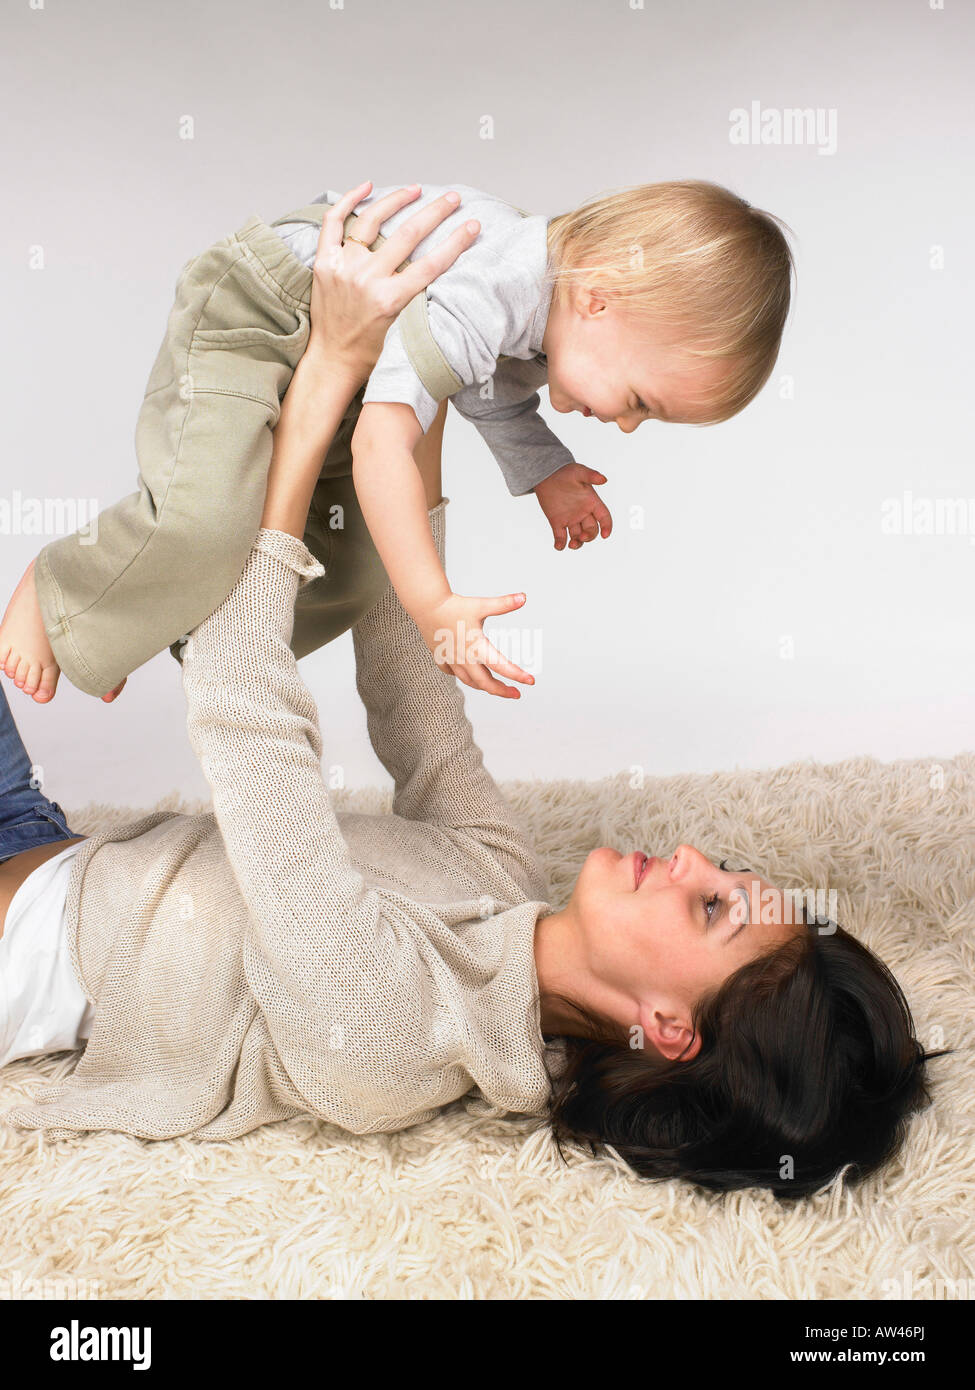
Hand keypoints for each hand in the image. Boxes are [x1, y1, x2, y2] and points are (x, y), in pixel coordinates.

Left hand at [304, 181, 479, 386]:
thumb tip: (438, 271)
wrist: (332, 361)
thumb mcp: (401, 329)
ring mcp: (344, 267)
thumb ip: (416, 300)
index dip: (456, 242)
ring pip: (373, 220)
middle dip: (435, 212)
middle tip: (452, 199)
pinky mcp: (325, 262)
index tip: (472, 226)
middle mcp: (366, 279)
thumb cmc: (369, 352)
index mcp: (389, 300)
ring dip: (398, 200)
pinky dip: (348, 200)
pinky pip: (334, 222)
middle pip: (408, 235)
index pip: (431, 264)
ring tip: (416, 189)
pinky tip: (367, 187)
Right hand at [418, 592, 534, 699]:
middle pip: (486, 683)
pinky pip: (452, 673)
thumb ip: (503, 604)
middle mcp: (464, 658)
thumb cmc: (453, 605)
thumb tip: (523, 597)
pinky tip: (468, 675)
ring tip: (496, 687)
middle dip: (502, 691)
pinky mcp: (441, 657)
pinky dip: (462, 676)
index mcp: (477, 647)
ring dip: (484, 686)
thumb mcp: (481, 605)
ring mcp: (451, 660)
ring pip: (469, 681)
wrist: (426, 604)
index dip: (518, 675)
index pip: (502, 666)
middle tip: (516, 694)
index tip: (531, 681)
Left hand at [533, 462, 612, 549]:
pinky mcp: (557, 522)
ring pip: (578, 536)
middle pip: (591, 530)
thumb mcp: (579, 472)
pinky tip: (558, 546)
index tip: (605, 535)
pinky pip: (561, 536)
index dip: (607, 526)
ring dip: (577, 543)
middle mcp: (583, 513)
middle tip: (582, 536)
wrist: (547, 474)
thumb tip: (603, 479)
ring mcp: (570, 519)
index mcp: (592, 502)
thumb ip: (591, 476)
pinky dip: (560, 543)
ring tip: (572, 545)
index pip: (604, 517)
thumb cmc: (566, 472)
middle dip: (589, 536)